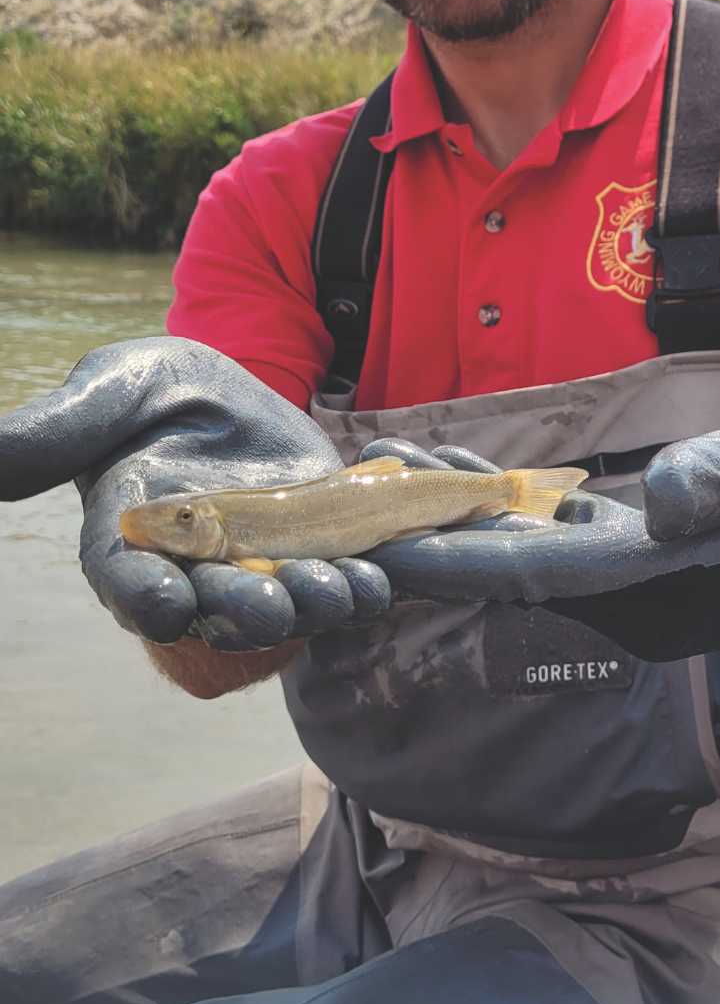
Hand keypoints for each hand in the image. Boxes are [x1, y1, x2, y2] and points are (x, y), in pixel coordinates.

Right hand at [0, 338, 391, 651]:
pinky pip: (337, 580)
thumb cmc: (148, 394)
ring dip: (315, 604)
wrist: (224, 392)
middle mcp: (192, 574)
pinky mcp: (314, 557)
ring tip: (342, 590)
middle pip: (214, 609)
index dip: (144, 596)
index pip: (126, 581)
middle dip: (244, 611)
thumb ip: (53, 432)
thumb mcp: (104, 395)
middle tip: (270, 607)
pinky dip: (360, 583)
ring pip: (285, 605)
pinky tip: (382, 574)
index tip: (166, 606)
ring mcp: (257, 572)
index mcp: (128, 544)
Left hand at [366, 420, 719, 660]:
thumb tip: (667, 503)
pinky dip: (486, 504)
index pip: (528, 576)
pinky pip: (533, 530)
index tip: (385, 549)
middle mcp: (612, 591)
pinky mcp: (616, 549)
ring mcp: (611, 574)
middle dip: (422, 540)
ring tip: (376, 477)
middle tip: (345, 509)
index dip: (454, 560)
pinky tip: (446, 471)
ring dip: (442, 518)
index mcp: (644, 582)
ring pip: (506, 547)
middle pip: (496, 568)